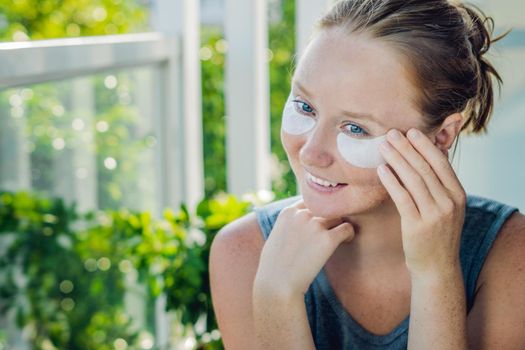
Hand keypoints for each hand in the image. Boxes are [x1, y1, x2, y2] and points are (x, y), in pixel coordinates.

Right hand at [254, 200, 354, 295]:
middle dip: (329, 219)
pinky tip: (345, 242)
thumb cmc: (274, 267)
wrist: (277, 284)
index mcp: (288, 212)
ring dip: (339, 226)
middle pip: (325, 209)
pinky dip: (349, 234)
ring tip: (339, 238)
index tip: (319, 225)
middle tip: (331, 232)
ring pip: (338, 217)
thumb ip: (288, 226)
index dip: (316, 213)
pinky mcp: (328, 239)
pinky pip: (347, 228)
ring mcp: (315, 225)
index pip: (310, 202)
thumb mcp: (276, 237)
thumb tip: (299, 227)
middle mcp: (302, 215)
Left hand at [377, 128, 466, 277]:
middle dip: (407, 148)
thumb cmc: (438, 233)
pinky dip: (391, 181)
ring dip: (396, 160)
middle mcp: (449, 203)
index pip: (441, 163)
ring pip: (413, 180)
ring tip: (383, 147)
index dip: (425, 145)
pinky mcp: (417, 226)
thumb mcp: (447, 207)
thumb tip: (431, 154)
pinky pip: (402, 197)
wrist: (437, 267)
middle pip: (425, 168)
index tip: (411, 131)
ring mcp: (434, 215)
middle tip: (391, 133)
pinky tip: (381, 170)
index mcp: (458, 195)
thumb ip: (440, 184)